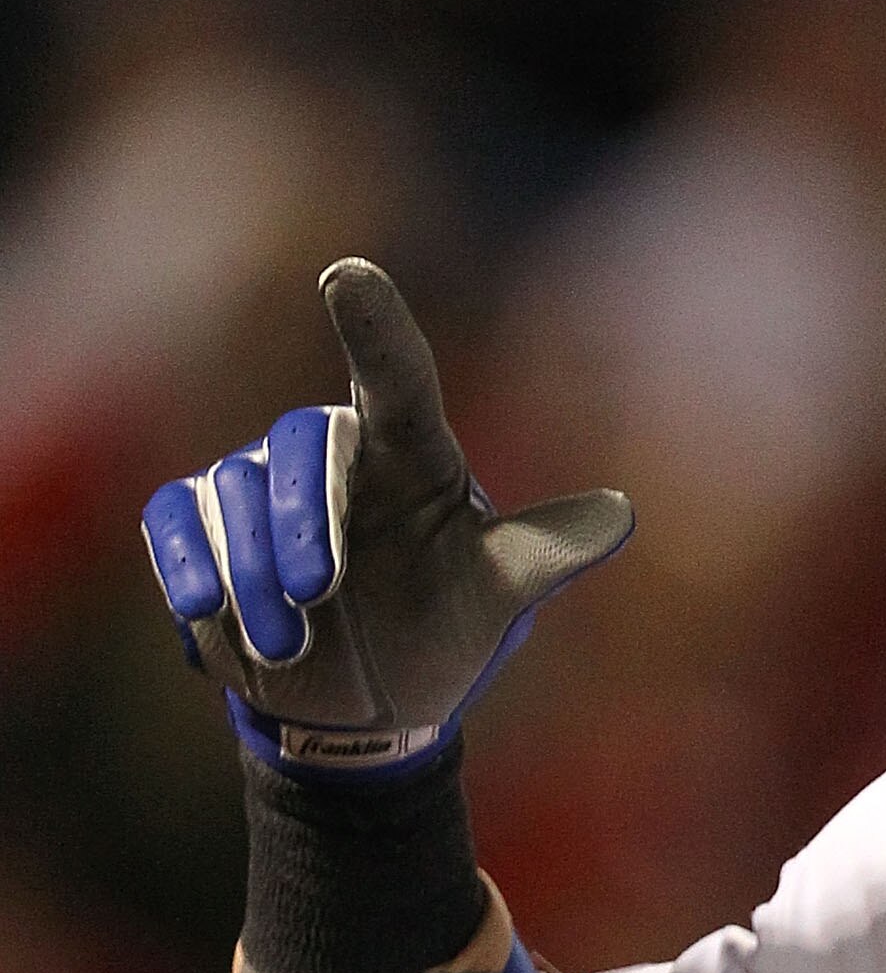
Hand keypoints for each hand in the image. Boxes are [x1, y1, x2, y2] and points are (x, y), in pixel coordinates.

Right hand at [140, 259, 632, 777]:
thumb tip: (621, 515)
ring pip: (233, 491)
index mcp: (411, 451)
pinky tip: (205, 614)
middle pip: (301, 445)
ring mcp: (259, 487)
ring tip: (286, 644)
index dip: (375, 324)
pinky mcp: (204, 528)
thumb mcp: (498, 593)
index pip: (397, 375)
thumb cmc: (443, 621)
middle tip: (316, 594)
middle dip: (303, 520)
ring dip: (251, 568)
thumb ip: (548, 552)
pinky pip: (176, 518)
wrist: (372, 700)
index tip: (348, 272)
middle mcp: (332, 453)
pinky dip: (188, 563)